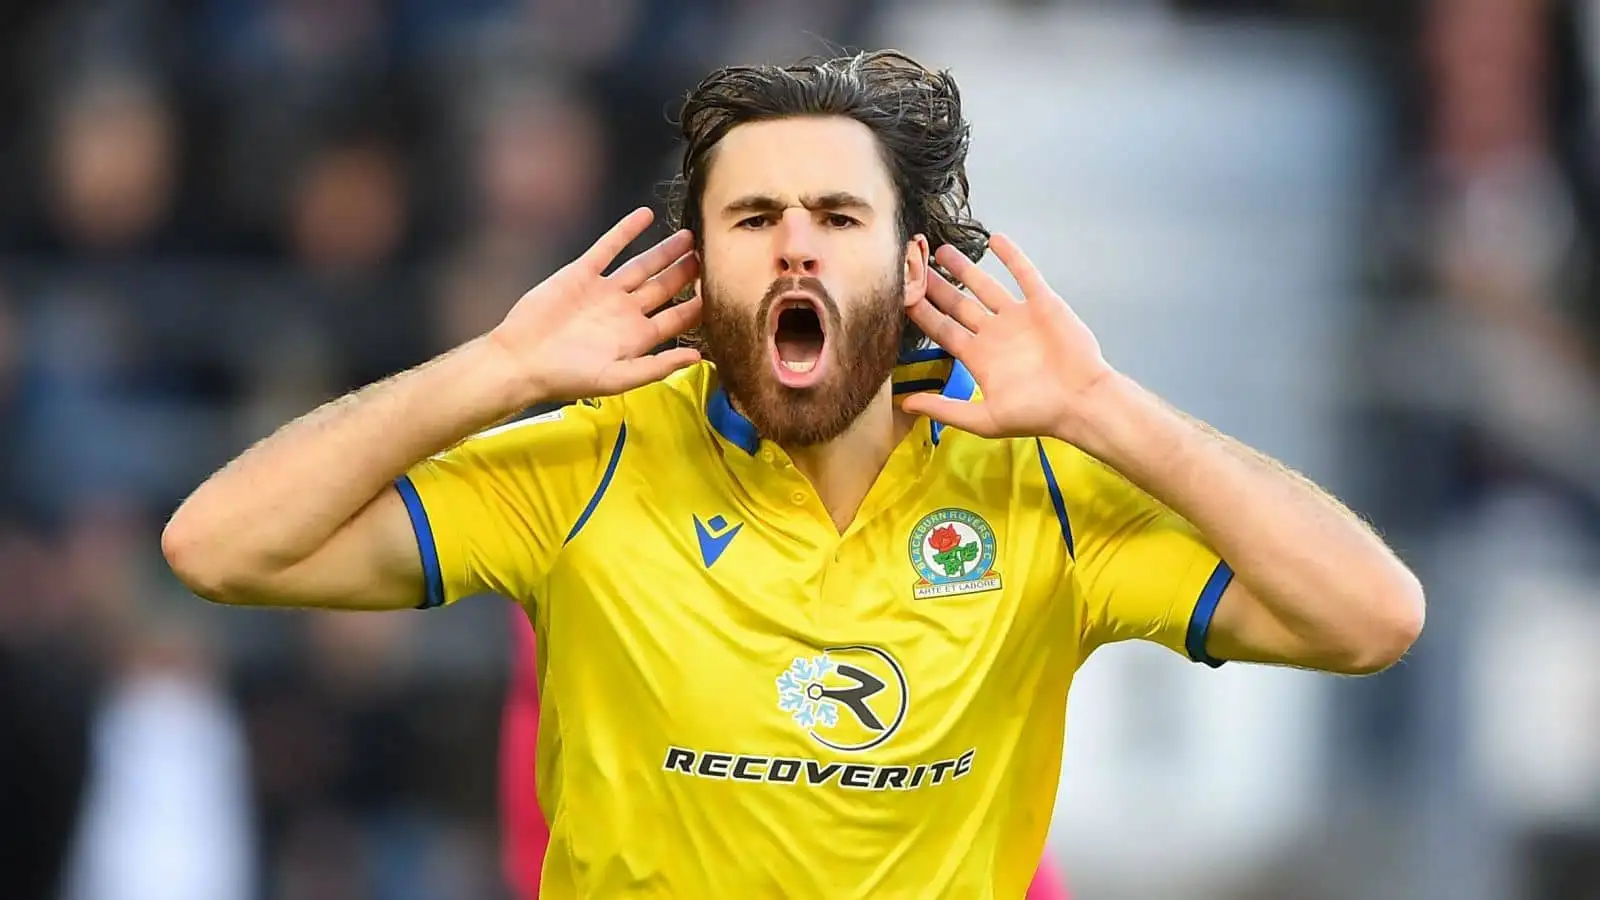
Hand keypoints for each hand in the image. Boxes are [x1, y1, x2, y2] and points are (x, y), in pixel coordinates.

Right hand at [488, 207, 702, 403]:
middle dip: (688, 272)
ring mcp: (604, 291)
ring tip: (688, 235)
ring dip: (664, 251)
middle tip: (713, 252)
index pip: (677, 319)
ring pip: (642, 265)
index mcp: (637, 338)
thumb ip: (657, 366)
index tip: (725, 288)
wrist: (521, 359)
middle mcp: (625, 312)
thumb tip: (699, 357)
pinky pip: (608, 247)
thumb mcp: (617, 378)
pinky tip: (644, 216)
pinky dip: (626, 231)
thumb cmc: (566, 377)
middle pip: (665, 288)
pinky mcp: (582, 273)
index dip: (700, 304)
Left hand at [899, 235, 1113, 441]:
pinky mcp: (1042, 304)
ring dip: (965, 268)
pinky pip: (1024, 274)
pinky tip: (994, 239)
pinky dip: (1011, 256)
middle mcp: (995, 334)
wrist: (1081, 401)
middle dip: (935, 286)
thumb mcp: (983, 419)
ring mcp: (1018, 317)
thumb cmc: (1036, 413)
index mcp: (979, 357)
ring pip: (985, 285)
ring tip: (942, 250)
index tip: (900, 294)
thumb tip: (905, 405)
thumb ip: (944, 408)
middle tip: (913, 264)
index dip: (921, 313)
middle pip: (958, 304)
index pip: (942, 330)